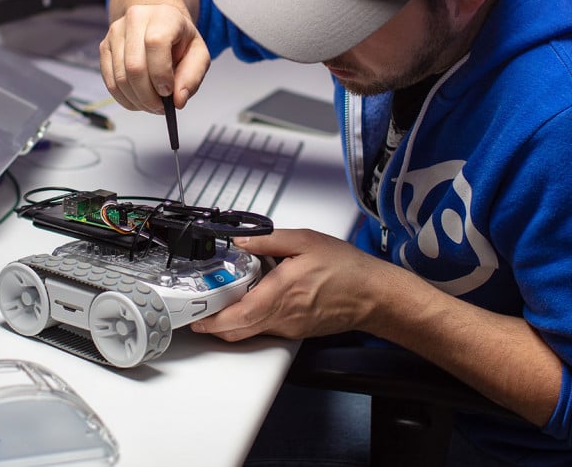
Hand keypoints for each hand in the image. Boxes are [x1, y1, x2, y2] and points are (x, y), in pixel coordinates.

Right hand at [99, 3, 210, 113]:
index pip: (156, 43)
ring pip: (120, 77)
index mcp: (164, 16)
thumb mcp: (198, 55)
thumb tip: (178, 100)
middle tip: (160, 107)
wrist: (160, 25)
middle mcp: (136, 19)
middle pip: (134, 66)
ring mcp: (116, 32)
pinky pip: (110, 81)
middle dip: (148, 95)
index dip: (161, 73)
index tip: (168, 90)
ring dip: (137, 100)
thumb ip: (192, 77)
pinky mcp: (105, 46)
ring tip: (152, 104)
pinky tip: (138, 100)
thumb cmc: (179, 40)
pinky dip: (124, 98)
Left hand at [191, 229, 390, 340]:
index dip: (212, 320)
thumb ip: (268, 239)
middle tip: (203, 308)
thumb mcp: (305, 240)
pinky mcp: (296, 331)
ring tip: (229, 298)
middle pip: (237, 331)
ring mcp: (289, 327)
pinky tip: (258, 298)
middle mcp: (283, 317)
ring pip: (251, 332)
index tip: (197, 315)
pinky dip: (253, 319)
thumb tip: (241, 240)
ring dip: (234, 320)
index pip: (237, 317)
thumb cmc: (347, 269)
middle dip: (215, 323)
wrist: (374, 294)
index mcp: (281, 293)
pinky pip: (267, 329)